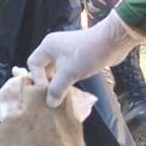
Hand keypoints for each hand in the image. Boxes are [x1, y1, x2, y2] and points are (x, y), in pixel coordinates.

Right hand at [28, 12, 143, 106]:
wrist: (112, 42)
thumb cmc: (87, 55)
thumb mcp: (69, 74)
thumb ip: (57, 89)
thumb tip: (50, 103)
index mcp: (47, 46)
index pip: (33, 64)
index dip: (38, 79)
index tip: (48, 90)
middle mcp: (54, 46)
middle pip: (43, 67)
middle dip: (48, 82)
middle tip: (54, 95)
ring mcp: (66, 50)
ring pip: (56, 69)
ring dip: (58, 81)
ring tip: (63, 94)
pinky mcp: (78, 55)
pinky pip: (67, 68)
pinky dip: (67, 78)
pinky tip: (73, 88)